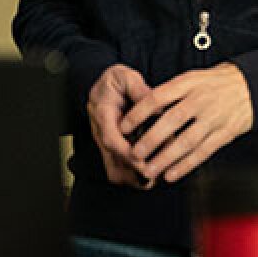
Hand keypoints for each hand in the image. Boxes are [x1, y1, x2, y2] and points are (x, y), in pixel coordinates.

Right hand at [87, 65, 153, 187]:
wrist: (103, 87)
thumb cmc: (115, 83)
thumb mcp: (125, 77)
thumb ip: (139, 89)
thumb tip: (156, 105)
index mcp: (102, 114)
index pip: (110, 139)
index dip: (125, 154)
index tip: (142, 162)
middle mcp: (101, 133)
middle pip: (112, 163)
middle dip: (133, 173)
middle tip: (154, 176)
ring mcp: (105, 145)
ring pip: (114, 172)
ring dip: (133, 179)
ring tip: (154, 178)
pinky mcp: (110, 151)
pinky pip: (118, 172)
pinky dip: (133, 178)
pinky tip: (150, 176)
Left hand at [121, 64, 251, 183]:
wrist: (249, 87)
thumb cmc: (212, 84)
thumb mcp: (190, 78)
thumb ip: (168, 93)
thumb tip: (139, 109)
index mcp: (188, 84)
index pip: (158, 97)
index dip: (138, 113)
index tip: (123, 126)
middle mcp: (200, 100)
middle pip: (172, 121)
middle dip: (151, 139)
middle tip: (134, 154)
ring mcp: (214, 118)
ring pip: (187, 141)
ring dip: (166, 158)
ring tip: (149, 170)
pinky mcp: (225, 133)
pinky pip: (203, 152)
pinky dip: (186, 165)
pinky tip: (171, 174)